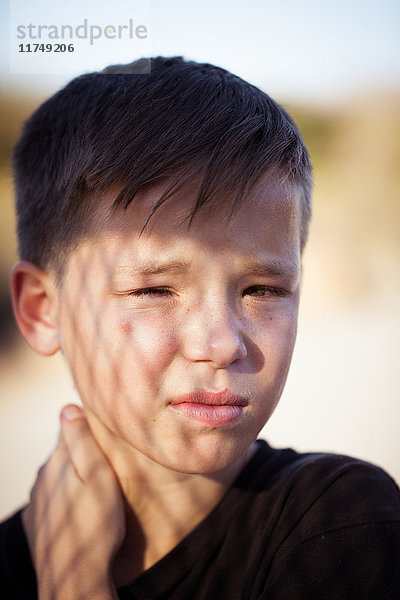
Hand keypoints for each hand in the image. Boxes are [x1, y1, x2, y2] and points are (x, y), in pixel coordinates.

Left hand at [22, 404, 124, 599]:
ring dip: (73, 477)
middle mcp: (42, 478)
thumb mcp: (100, 477)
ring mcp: (37, 502)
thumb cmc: (96, 526)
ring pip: (57, 477)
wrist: (74, 578)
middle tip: (107, 461)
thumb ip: (82, 442)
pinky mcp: (37, 522)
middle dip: (81, 453)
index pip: (69, 429)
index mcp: (57, 462)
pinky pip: (52, 499)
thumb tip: (68, 408)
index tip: (103, 429)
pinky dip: (66, 499)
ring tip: (97, 488)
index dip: (86, 426)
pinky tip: (81, 510)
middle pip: (63, 454)